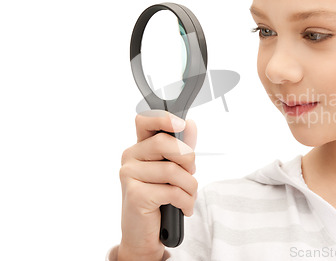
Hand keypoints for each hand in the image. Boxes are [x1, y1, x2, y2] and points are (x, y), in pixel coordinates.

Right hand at [117, 110, 197, 260]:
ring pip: (172, 170)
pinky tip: (184, 208)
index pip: (145, 121)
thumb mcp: (174, 170)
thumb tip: (191, 124)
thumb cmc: (159, 199)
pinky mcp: (135, 194)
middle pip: (165, 143)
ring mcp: (129, 175)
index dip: (163, 118)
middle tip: (190, 173)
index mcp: (140, 147)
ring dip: (190, 186)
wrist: (144, 234)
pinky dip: (185, 201)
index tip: (181, 124)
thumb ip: (182, 147)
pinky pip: (172, 191)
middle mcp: (130, 157)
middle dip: (187, 159)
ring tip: (188, 196)